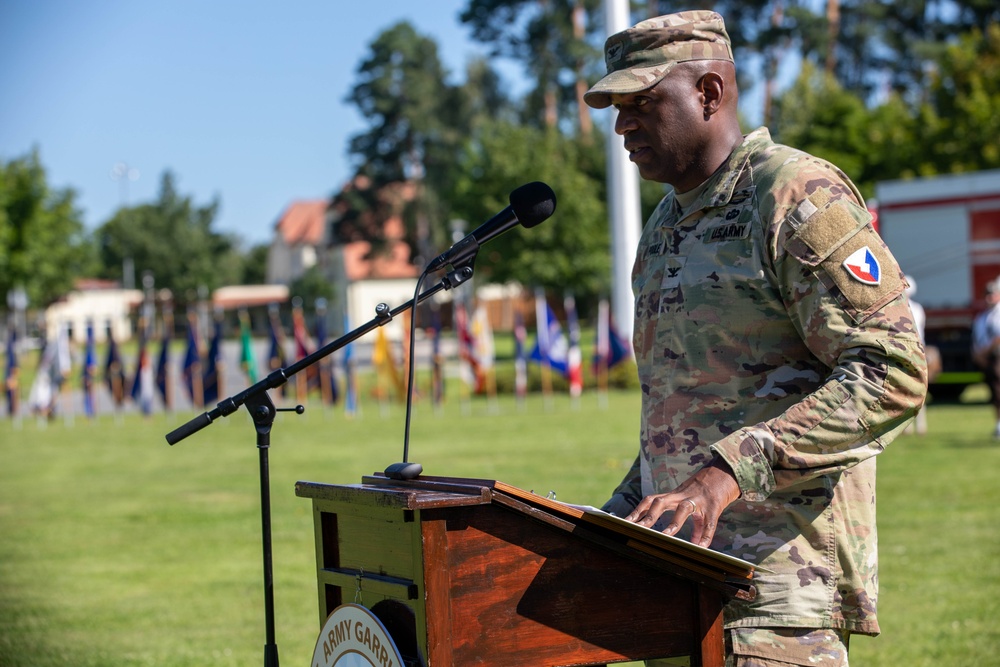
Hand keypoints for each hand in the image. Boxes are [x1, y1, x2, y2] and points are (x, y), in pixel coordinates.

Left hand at [624, 458, 740, 547]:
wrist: (722, 474)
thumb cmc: (701, 491)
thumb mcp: (689, 504)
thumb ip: (681, 521)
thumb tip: (684, 541)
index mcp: (672, 496)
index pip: (650, 501)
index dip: (637, 511)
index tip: (624, 523)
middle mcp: (681, 497)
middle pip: (661, 503)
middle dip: (649, 516)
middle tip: (637, 530)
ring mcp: (697, 501)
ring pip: (683, 509)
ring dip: (674, 522)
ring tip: (665, 536)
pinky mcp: (713, 507)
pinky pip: (708, 523)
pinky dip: (705, 535)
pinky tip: (701, 547)